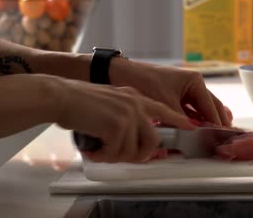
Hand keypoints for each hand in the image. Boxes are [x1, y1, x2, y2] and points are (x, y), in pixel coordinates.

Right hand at [55, 79, 195, 162]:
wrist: (61, 95)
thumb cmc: (79, 101)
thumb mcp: (110, 101)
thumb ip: (126, 115)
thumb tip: (132, 140)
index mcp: (134, 96)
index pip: (163, 110)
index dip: (178, 120)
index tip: (191, 127)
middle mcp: (135, 104)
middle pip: (153, 140)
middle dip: (138, 155)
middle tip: (119, 155)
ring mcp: (128, 113)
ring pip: (134, 150)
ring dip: (116, 156)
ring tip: (100, 151)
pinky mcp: (117, 125)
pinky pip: (117, 152)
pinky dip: (103, 156)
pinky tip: (93, 150)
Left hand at [109, 58, 232, 126]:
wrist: (123, 75)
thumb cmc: (145, 82)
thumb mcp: (166, 103)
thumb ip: (182, 120)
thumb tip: (194, 135)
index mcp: (195, 81)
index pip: (212, 107)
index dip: (218, 124)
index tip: (223, 137)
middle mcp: (193, 85)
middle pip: (210, 108)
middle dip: (216, 123)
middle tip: (224, 139)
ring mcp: (185, 91)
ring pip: (200, 111)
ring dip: (204, 123)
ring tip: (212, 138)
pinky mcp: (176, 97)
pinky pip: (189, 112)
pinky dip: (192, 121)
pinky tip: (195, 132)